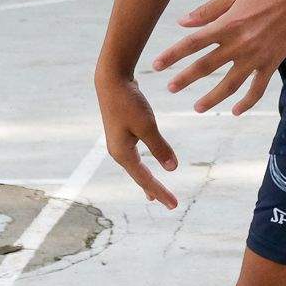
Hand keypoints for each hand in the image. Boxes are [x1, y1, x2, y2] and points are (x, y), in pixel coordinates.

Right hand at [96, 74, 178, 207]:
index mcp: (123, 154)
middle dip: (153, 190)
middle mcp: (118, 152)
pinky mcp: (121, 134)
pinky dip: (142, 166)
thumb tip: (172, 168)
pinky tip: (146, 166)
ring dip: (146, 180)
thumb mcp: (147, 126)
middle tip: (169, 204)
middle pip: (139, 177)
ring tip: (153, 194)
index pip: (145, 179)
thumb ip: (159, 148)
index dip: (160, 192)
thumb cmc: (129, 102)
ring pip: (135, 168)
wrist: (111, 80)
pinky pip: (134, 157)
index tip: (174, 205)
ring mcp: (118, 143)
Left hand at [151, 0, 285, 115]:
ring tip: (198, 107)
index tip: (156, 65)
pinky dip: (246, 102)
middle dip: (186, 79)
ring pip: (230, 84)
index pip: (192, 43)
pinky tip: (236, 111)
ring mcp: (256, 57)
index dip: (172, 55)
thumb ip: (207, 11)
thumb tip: (182, 23)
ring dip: (212, 98)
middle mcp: (239, 44)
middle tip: (171, 88)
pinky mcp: (271, 63)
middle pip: (206, 66)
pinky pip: (257, 88)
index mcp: (227, 25)